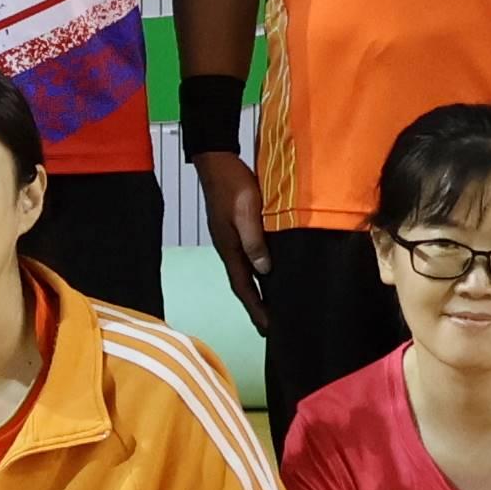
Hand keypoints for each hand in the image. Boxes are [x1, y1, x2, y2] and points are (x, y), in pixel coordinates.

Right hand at [191, 149, 269, 312]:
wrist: (217, 161)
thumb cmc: (232, 183)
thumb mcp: (245, 211)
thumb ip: (253, 240)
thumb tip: (263, 270)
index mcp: (229, 248)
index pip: (243, 287)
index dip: (256, 308)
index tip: (268, 328)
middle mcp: (229, 248)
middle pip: (243, 284)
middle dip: (256, 306)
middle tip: (271, 327)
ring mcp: (231, 239)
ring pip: (246, 272)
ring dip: (258, 291)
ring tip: (272, 306)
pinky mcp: (236, 229)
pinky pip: (249, 258)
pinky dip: (258, 271)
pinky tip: (268, 272)